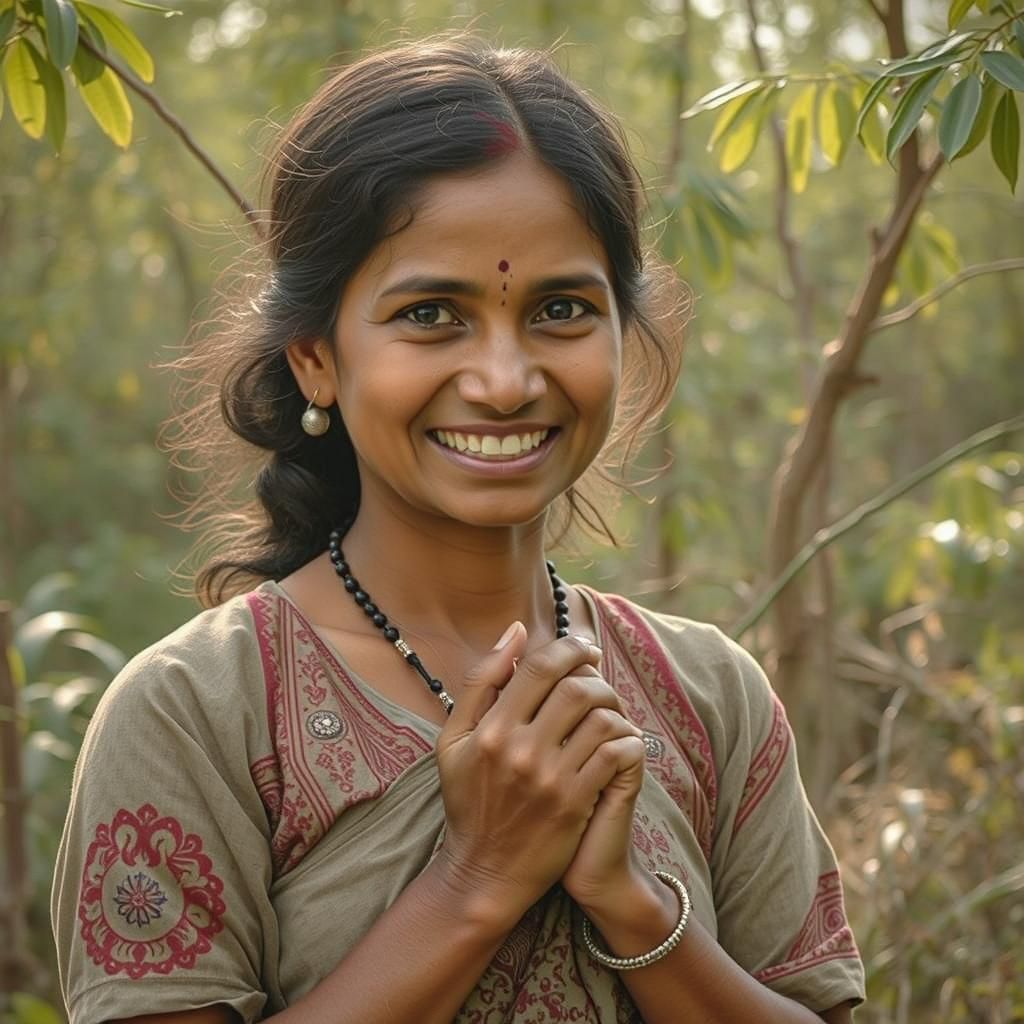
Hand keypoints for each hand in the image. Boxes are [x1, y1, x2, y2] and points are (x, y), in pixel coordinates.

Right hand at [435, 624, 642, 928]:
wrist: (484, 872)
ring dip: (612, 704)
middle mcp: (520, 751)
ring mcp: (551, 779)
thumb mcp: (455, 739)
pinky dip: (623, 738)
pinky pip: (613, 754)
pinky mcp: (576, 803)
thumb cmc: (469, 800)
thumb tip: (516, 630)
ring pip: (600, 718)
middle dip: (596, 673)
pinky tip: (618, 738)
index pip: (540, 668)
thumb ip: (481, 680)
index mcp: (490, 730)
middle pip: (576, 688)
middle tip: (599, 674)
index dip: (569, 648)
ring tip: (609, 705)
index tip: (583, 646)